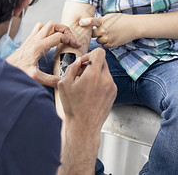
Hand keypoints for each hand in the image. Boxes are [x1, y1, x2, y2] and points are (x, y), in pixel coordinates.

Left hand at [6, 21, 80, 86]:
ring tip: (62, 36)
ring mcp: (31, 39)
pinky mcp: (28, 41)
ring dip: (56, 28)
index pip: (59, 36)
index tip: (76, 45)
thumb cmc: (17, 71)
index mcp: (39, 46)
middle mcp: (35, 39)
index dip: (70, 39)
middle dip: (65, 29)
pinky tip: (50, 39)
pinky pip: (39, 29)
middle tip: (71, 38)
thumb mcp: (35, 77)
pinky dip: (47, 30)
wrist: (5, 70)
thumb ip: (50, 79)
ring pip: (46, 25)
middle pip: (53, 24)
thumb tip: (61, 81)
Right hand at [57, 48, 116, 174]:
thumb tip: (80, 61)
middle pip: (102, 61)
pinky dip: (100, 82)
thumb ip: (72, 67)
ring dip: (96, 73)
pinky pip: (107, 80)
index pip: (99, 52)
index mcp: (93, 75)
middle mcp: (106, 79)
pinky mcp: (114, 93)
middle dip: (92, 64)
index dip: (90, 55)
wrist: (84, 126)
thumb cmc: (73, 107)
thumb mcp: (64, 84)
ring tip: (86, 85)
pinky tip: (92, 92)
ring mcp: (112, 86)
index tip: (84, 64)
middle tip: (82, 74)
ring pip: (105, 71)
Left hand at [79, 13, 137, 47]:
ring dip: (101, 38)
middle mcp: (104, 30)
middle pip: (93, 34)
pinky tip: (113, 37)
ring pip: (98, 41)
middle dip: (95, 33)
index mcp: (103, 21)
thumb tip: (90, 24)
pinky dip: (106, 42)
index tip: (80, 23)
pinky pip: (104, 45)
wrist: (134, 27)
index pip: (92, 21)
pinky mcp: (111, 45)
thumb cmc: (122, 20)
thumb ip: (100, 21)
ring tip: (109, 33)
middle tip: (100, 30)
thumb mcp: (110, 17)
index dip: (86, 22)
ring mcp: (107, 38)